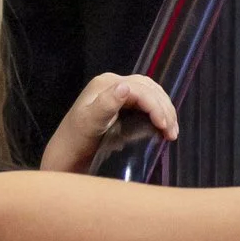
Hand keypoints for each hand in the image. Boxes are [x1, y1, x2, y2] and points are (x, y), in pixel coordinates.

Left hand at [42, 73, 178, 174]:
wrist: (67, 157)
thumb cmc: (76, 142)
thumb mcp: (89, 123)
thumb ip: (106, 105)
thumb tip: (126, 87)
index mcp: (106, 84)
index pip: (140, 89)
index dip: (156, 106)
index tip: (165, 127)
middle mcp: (113, 84)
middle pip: (149, 89)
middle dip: (164, 109)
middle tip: (172, 133)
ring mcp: (118, 94)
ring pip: (151, 94)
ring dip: (165, 111)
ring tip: (172, 132)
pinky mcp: (123, 106)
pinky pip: (147, 103)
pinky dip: (159, 113)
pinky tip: (164, 127)